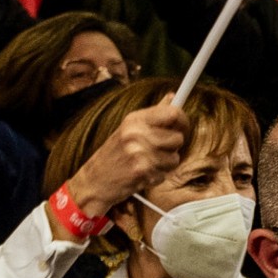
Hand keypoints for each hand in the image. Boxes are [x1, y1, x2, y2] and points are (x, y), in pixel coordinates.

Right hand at [66, 98, 192, 222]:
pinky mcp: (141, 171)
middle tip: (158, 150)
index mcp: (134, 119)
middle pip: (178, 138)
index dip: (183, 120)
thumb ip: (154, 114)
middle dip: (173, 148)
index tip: (182, 127)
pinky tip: (141, 174)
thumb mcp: (129, 128)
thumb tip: (172, 97)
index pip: (173, 113)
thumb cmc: (114, 154)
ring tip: (147, 163)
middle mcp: (136, 133)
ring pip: (174, 158)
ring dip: (165, 165)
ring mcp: (138, 152)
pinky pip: (165, 174)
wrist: (94, 181)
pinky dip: (156, 177)